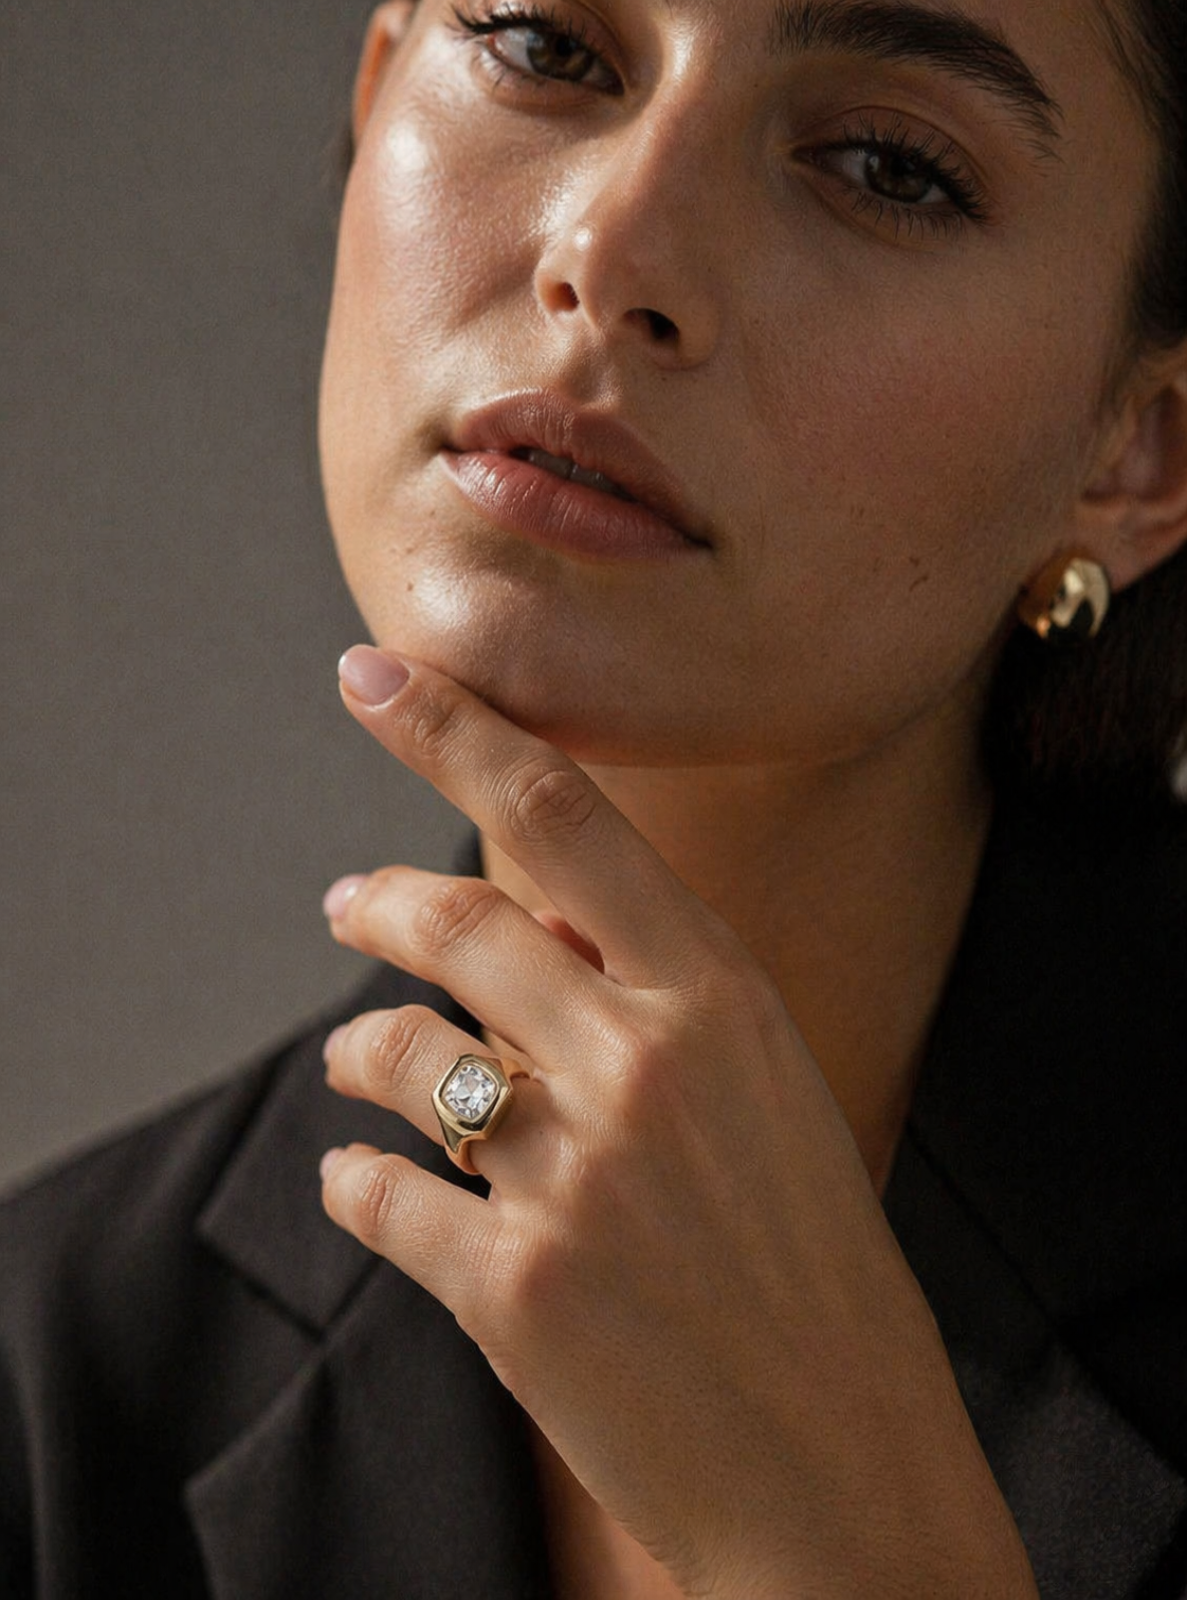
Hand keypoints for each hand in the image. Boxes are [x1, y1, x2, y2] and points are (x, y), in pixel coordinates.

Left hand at [319, 645, 1035, 1598]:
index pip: (566, 818)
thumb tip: (528, 918)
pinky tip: (358, 1181)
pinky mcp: (511, 1289)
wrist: (840, 1460)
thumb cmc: (804, 1259)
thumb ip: (650, 997)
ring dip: (354, 1052)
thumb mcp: (764, 1090)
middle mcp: (642, 1065)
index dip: (454, 731)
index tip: (373, 674)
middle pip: (455, 922)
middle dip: (376, 902)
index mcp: (719, 998)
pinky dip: (352, 1180)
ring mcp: (573, 1178)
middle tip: (341, 901)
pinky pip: (376, 1196)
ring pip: (394, 1058)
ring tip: (349, 1062)